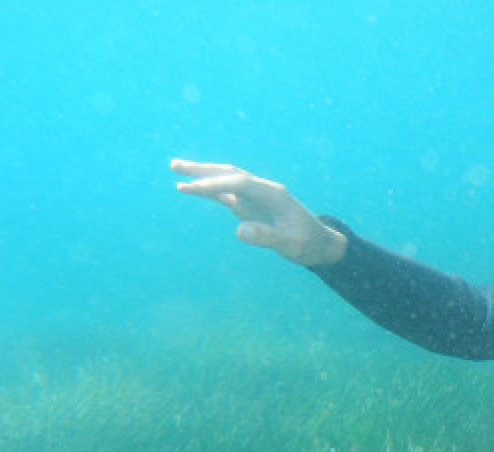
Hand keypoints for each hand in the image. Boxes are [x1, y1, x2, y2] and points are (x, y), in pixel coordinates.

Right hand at [171, 160, 346, 267]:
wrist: (319, 243)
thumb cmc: (307, 244)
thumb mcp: (290, 244)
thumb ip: (267, 237)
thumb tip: (239, 230)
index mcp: (274, 194)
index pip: (240, 183)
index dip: (216, 185)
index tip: (193, 188)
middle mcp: (263, 190)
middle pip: (229, 174)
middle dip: (202, 170)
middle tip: (175, 165)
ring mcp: (255, 197)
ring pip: (225, 181)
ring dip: (201, 175)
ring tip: (175, 169)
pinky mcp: (250, 205)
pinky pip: (225, 194)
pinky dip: (207, 190)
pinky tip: (190, 188)